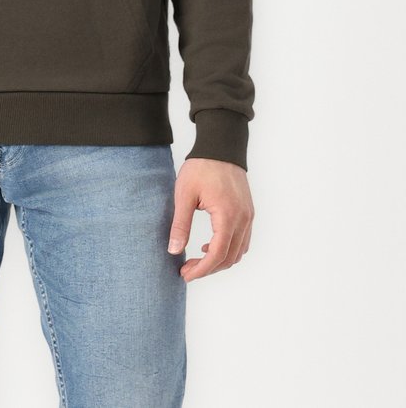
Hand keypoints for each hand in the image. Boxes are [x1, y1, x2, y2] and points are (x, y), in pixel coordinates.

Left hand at [167, 158, 254, 282]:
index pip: (216, 255)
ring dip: (219, 261)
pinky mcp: (248, 212)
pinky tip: (209, 245)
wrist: (221, 146)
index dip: (201, 270)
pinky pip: (242, 240)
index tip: (185, 274)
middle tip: (187, 270)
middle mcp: (243, 219)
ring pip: (238, 252)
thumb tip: (174, 250)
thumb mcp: (184, 194)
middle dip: (208, 269)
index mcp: (227, 216)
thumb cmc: (201, 167)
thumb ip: (180, 224)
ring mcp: (248, 216)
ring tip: (196, 260)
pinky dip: (228, 249)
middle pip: (229, 258)